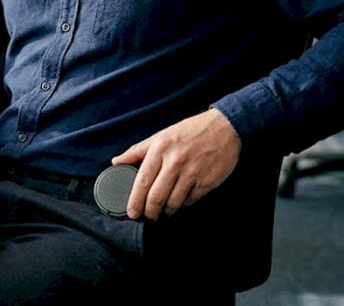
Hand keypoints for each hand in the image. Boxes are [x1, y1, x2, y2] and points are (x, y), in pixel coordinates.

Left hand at [111, 108, 240, 219]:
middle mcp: (175, 161)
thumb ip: (138, 150)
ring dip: (165, 212)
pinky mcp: (207, 182)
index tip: (131, 212)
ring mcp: (192, 173)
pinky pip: (190, 201)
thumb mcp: (162, 135)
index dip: (135, 200)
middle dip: (149, 212)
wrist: (226, 127)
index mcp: (161, 148)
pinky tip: (179, 203)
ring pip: (173, 203)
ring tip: (162, 212)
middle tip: (147, 217)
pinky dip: (182, 205)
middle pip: (156, 196)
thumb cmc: (191, 131)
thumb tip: (117, 161)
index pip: (143, 180)